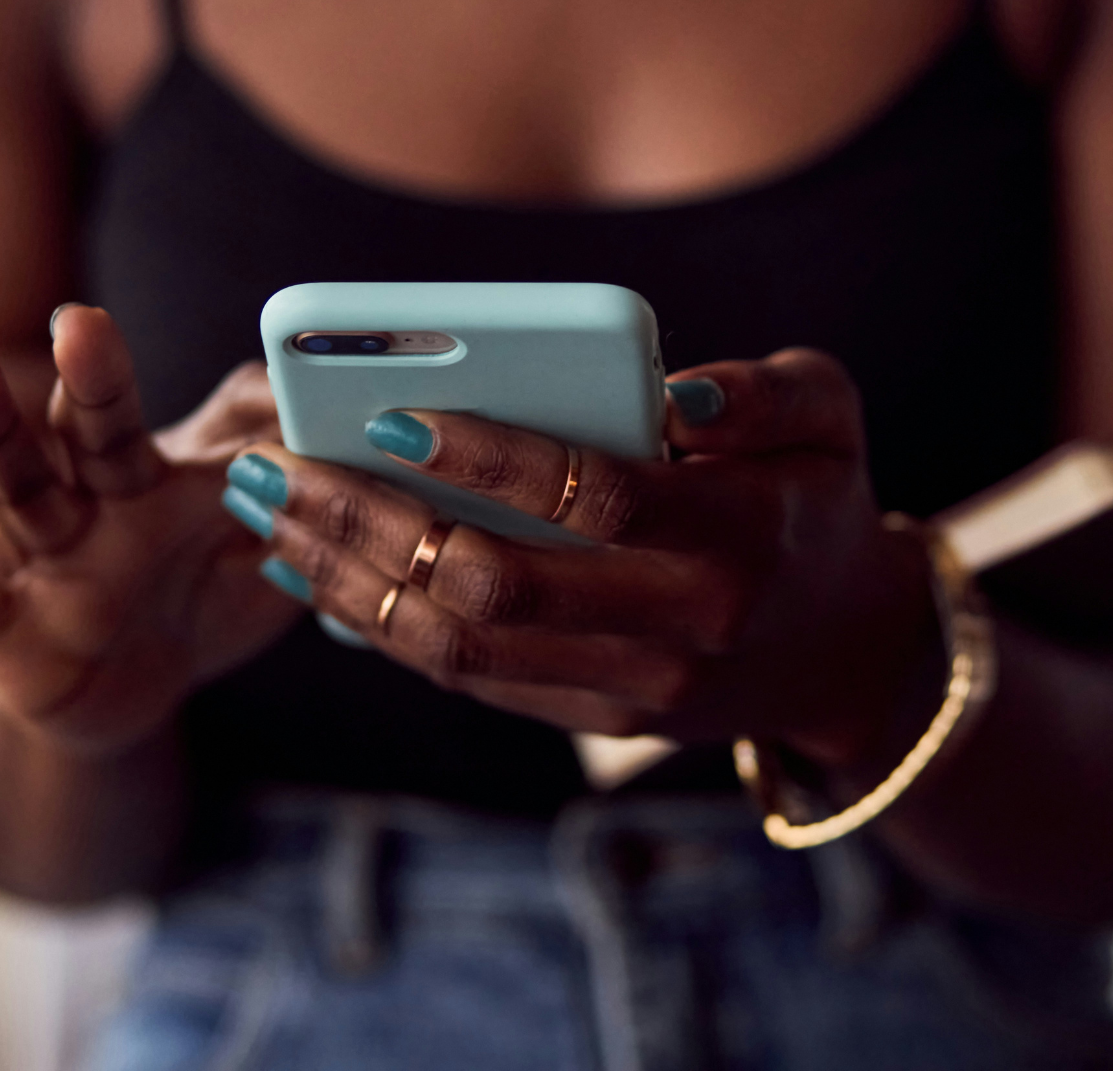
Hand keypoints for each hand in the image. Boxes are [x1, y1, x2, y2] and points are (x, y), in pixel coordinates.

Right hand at [0, 306, 303, 753]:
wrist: (130, 688)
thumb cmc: (203, 599)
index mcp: (169, 482)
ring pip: (18, 489)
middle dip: (93, 385)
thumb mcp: (263, 559)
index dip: (238, 408)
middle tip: (84, 320)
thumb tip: (349, 446)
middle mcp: (100, 505)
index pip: (197, 428)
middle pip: (93, 437)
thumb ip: (300, 506)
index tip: (274, 370)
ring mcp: (44, 559)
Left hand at [227, 348, 941, 769]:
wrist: (842, 650)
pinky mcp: (593, 720)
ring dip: (350, 583)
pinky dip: (382, 626)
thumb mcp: (832, 416)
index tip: (389, 413)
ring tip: (270, 515)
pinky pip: (469, 679)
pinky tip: (318, 569)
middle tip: (281, 465)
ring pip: (462, 650)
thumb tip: (672, 396)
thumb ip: (765, 391)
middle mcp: (681, 631)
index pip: (596, 500)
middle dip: (372, 525)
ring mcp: (631, 692)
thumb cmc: (815, 497)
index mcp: (740, 541)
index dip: (490, 460)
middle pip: (497, 588)